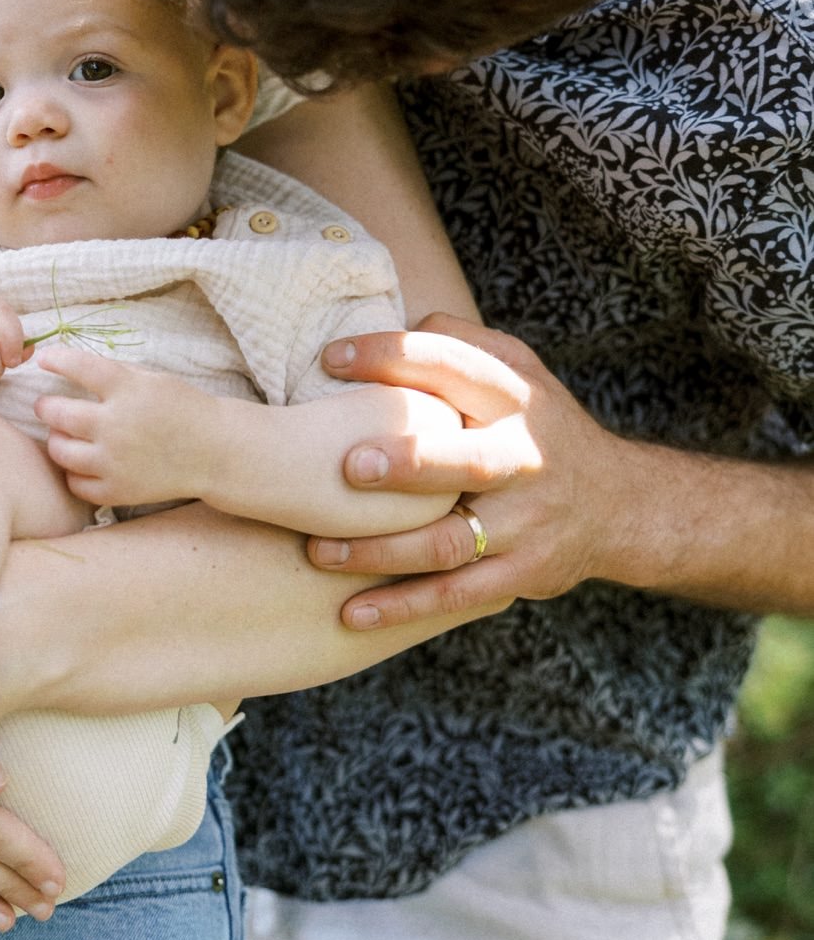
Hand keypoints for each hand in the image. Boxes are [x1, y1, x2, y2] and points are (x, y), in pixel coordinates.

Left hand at [33, 345, 215, 504]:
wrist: (214, 452)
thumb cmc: (183, 409)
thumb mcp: (153, 379)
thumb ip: (115, 375)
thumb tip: (72, 368)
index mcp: (129, 389)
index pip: (80, 367)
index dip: (56, 360)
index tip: (44, 359)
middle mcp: (117, 425)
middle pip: (58, 414)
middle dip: (44, 407)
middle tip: (45, 406)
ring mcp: (115, 461)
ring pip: (60, 451)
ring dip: (56, 440)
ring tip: (62, 435)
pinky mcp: (119, 490)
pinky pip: (76, 484)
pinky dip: (73, 473)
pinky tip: (80, 464)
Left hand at [311, 314, 637, 628]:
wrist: (620, 506)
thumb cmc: (537, 426)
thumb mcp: (517, 370)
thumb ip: (457, 342)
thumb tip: (382, 326)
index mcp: (518, 399)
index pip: (454, 367)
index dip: (392, 358)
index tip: (330, 358)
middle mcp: (526, 460)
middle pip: (469, 463)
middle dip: (410, 463)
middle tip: (347, 466)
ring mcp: (525, 524)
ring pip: (449, 542)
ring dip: (382, 551)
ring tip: (318, 549)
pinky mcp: (521, 574)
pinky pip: (455, 595)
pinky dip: (402, 606)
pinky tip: (349, 613)